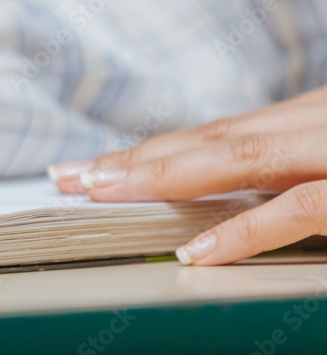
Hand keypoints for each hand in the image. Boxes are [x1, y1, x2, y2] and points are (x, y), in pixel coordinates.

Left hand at [48, 86, 326, 264]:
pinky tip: (195, 252)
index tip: (94, 168)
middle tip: (68, 177)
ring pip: (238, 157)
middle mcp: (315, 123)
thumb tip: (238, 196)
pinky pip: (300, 208)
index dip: (153, 151)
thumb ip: (293, 170)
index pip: (219, 135)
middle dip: (135, 159)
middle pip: (211, 140)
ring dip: (163, 175)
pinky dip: (244, 228)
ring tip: (100, 192)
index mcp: (311, 118)